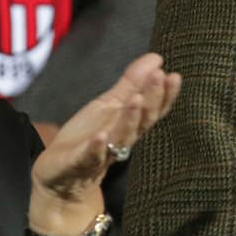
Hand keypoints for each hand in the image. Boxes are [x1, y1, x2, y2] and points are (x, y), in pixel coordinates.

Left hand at [28, 53, 180, 232]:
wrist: (60, 178)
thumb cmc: (89, 138)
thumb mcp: (110, 105)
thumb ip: (132, 83)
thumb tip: (157, 57)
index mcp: (130, 125)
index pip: (153, 109)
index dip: (165, 94)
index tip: (174, 76)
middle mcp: (121, 140)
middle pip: (142, 121)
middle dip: (152, 99)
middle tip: (160, 76)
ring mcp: (102, 154)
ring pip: (121, 138)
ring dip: (130, 120)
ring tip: (136, 100)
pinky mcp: (79, 164)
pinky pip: (90, 157)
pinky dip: (97, 147)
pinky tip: (102, 136)